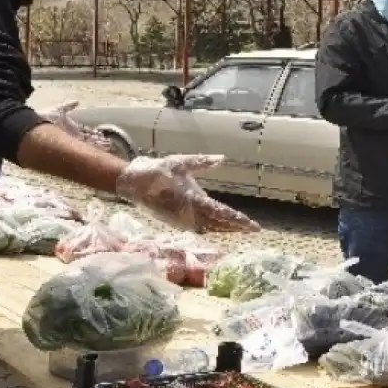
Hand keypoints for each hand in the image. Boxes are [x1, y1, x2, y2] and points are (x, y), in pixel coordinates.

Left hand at [37, 100, 112, 151]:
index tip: (103, 136)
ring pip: (86, 145)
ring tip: (106, 149)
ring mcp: (69, 142)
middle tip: (109, 145)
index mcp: (71, 128)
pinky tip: (96, 153)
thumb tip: (77, 101)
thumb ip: (68, 106)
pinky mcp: (66, 146)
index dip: (94, 134)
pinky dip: (89, 151)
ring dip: (96, 147)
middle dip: (98, 142)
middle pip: (88, 140)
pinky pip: (79, 149)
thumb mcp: (58, 110)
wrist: (31, 126)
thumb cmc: (44, 118)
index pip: (86, 132)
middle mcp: (71, 136)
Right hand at [114, 154, 260, 233]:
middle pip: (219, 224)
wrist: (133, 184)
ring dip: (225, 228)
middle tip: (253, 228)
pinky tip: (220, 226)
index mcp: (193, 200)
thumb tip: (222, 158)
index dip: (239, 221)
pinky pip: (200, 228)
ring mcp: (182, 221)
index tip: (254, 226)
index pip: (222, 213)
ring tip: (241, 227)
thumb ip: (202, 162)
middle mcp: (189, 214)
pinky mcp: (177, 223)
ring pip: (210, 228)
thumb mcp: (181, 162)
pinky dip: (212, 228)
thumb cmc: (158, 170)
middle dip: (236, 226)